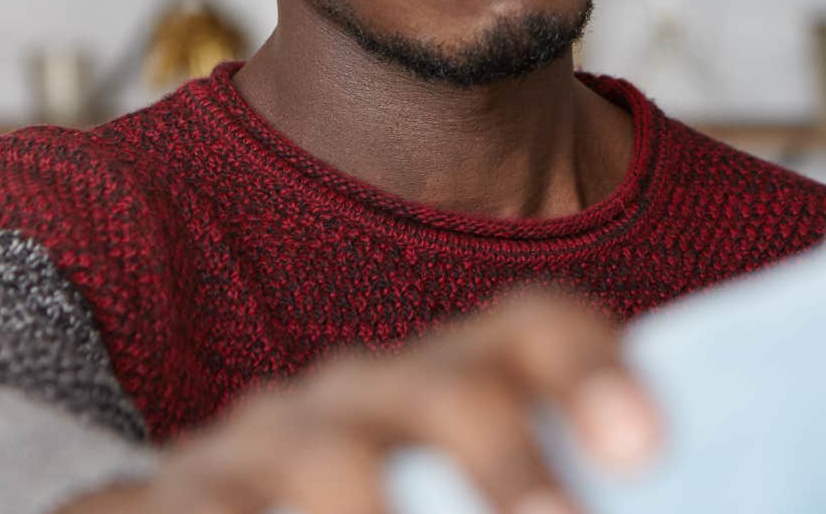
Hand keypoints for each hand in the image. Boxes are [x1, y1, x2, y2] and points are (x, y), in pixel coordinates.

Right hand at [60, 287, 660, 513]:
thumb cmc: (395, 513)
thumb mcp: (461, 495)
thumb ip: (537, 493)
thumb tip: (651, 501)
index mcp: (452, 381)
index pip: (531, 330)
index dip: (591, 372)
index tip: (646, 449)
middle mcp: (364, 394)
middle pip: (447, 390)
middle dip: (507, 460)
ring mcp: (266, 444)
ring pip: (331, 460)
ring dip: (379, 510)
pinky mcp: (174, 501)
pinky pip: (214, 513)